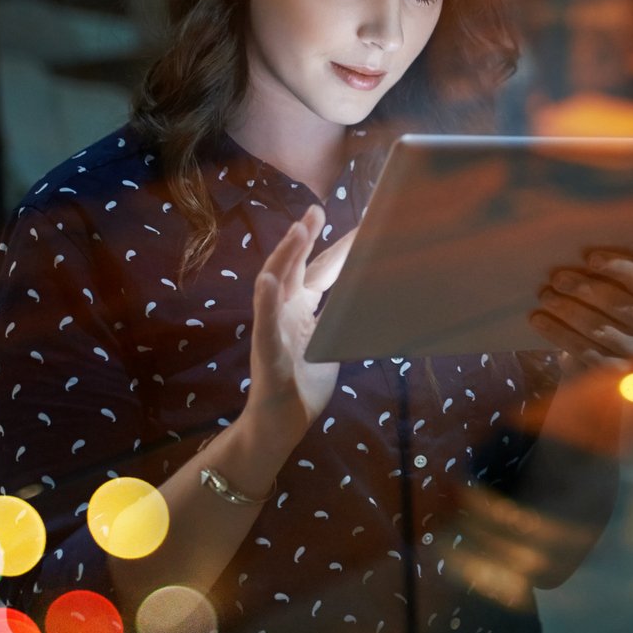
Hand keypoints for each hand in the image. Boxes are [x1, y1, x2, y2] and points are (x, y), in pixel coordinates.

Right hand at [248, 205, 359, 444]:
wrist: (280, 422)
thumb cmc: (303, 384)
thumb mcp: (330, 345)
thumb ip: (340, 321)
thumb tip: (368, 301)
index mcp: (301, 310)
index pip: (321, 271)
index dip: (337, 248)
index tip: (358, 224)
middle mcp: (284, 312)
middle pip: (295, 267)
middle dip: (305, 238)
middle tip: (316, 210)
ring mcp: (273, 328)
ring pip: (275, 285)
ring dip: (285, 256)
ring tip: (296, 231)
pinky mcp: (266, 351)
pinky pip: (264, 323)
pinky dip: (266, 301)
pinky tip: (269, 280)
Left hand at [528, 249, 632, 377]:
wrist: (597, 355)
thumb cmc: (603, 309)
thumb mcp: (611, 288)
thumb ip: (603, 273)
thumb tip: (573, 255)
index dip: (617, 267)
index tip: (590, 258)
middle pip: (618, 304)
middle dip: (584, 289)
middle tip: (556, 279)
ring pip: (599, 329)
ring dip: (567, 311)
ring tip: (545, 297)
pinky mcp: (618, 372)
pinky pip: (585, 350)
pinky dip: (559, 333)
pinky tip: (539, 320)